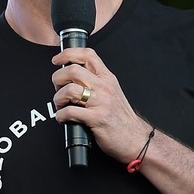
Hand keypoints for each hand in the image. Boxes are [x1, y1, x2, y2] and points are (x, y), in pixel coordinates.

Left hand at [52, 46, 152, 163]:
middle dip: (57, 79)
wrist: (137, 138)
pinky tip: (64, 118)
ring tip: (61, 106)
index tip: (57, 60)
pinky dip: (61, 116)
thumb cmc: (121, 118)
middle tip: (58, 89)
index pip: (87, 55)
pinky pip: (70, 111)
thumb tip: (71, 77)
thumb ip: (95, 82)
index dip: (68, 54)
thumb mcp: (111, 93)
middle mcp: (104, 87)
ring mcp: (101, 102)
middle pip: (73, 70)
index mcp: (107, 79)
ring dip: (58, 99)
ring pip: (70, 90)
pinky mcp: (97, 118)